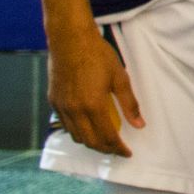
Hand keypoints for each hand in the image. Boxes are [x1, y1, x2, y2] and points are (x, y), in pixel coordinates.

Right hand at [46, 22, 140, 155]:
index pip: (107, 137)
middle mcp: (75, 110)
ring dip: (90, 142)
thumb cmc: (98, 55)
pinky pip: (65, 124)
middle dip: (105, 149)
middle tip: (117, 149)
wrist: (70, 40)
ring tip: (103, 140)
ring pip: (75, 136)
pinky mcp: (53, 101)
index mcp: (93, 105)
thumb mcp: (120, 77)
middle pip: (90, 141)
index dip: (118, 148)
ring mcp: (61, 107)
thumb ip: (129, 103)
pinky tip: (86, 126)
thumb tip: (139, 124)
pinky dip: (77, 130)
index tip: (127, 153)